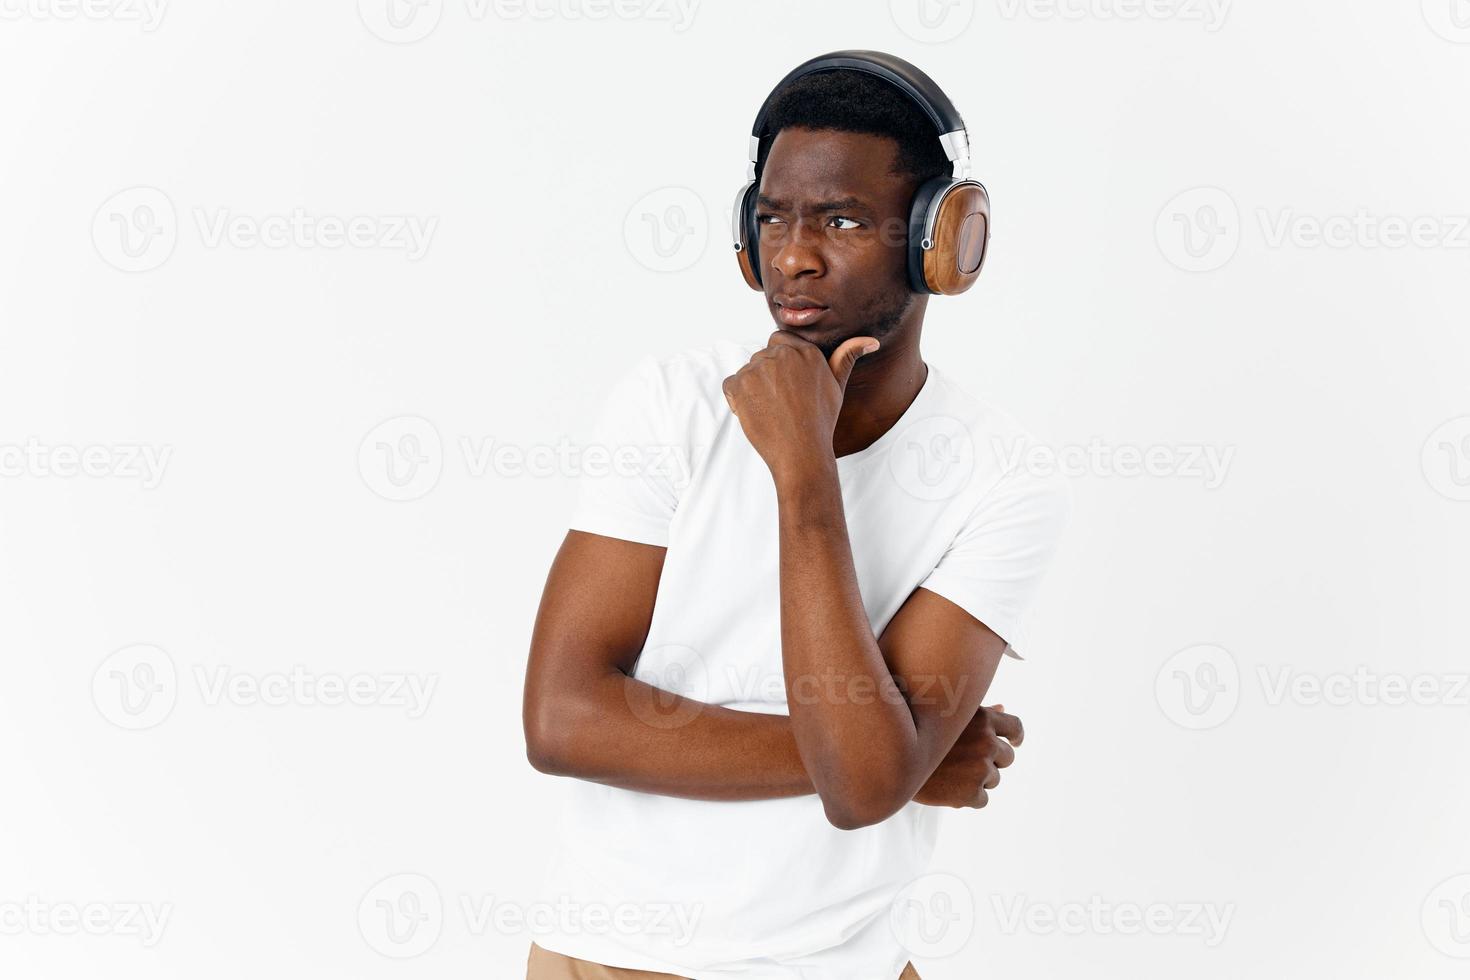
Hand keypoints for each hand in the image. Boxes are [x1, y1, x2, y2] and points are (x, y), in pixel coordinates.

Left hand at [721, 330, 878, 481]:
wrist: (801, 452)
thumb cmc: (821, 422)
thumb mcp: (838, 386)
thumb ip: (848, 357)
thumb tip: (870, 340)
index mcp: (805, 351)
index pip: (780, 341)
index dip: (780, 363)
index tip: (786, 386)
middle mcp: (782, 355)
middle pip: (762, 356)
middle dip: (767, 377)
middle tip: (780, 403)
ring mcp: (759, 368)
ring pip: (747, 371)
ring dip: (752, 388)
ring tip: (771, 411)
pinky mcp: (740, 384)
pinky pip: (731, 385)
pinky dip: (737, 399)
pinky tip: (756, 414)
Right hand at [913, 704, 1022, 809]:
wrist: (888, 758)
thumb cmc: (915, 730)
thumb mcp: (947, 713)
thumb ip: (977, 712)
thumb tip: (1003, 709)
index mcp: (983, 720)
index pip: (1015, 728)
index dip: (1015, 737)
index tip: (1012, 743)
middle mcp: (987, 743)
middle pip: (1007, 757)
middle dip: (991, 761)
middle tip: (966, 761)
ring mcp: (980, 769)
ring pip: (993, 779)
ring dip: (977, 779)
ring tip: (949, 773)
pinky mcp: (971, 793)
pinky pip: (982, 800)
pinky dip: (968, 798)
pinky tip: (947, 788)